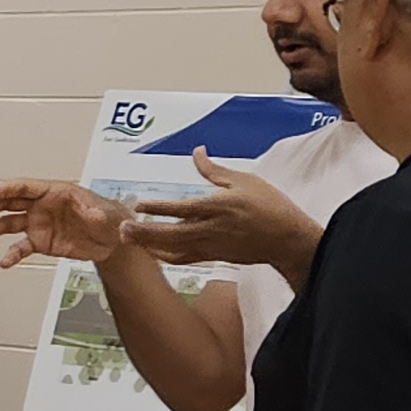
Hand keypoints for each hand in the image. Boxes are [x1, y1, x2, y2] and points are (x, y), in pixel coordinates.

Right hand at [0, 177, 126, 267]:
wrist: (112, 240)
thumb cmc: (109, 218)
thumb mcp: (105, 212)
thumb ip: (96, 212)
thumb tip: (91, 212)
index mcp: (54, 192)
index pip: (24, 188)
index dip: (4, 190)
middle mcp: (42, 207)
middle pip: (10, 203)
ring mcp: (39, 224)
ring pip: (9, 224)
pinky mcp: (40, 242)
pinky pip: (21, 247)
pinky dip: (11, 254)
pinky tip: (5, 261)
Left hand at [126, 152, 316, 275]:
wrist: (287, 239)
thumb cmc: (270, 206)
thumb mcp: (244, 181)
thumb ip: (214, 170)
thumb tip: (197, 152)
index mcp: (218, 207)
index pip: (181, 208)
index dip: (158, 208)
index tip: (138, 205)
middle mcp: (211, 228)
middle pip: (170, 233)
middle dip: (144, 232)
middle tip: (122, 228)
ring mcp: (211, 246)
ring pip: (173, 249)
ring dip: (149, 245)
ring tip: (129, 239)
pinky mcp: (213, 257)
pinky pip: (184, 259)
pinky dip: (165, 255)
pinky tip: (152, 250)